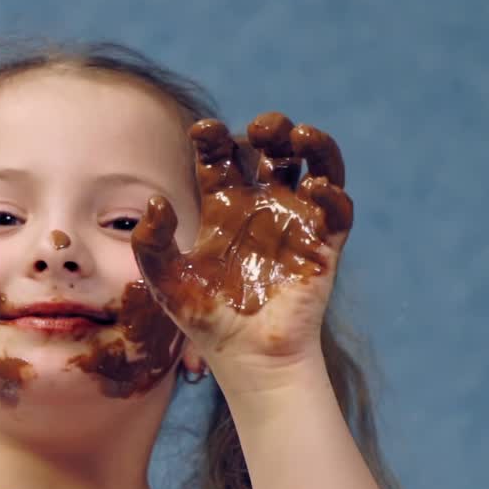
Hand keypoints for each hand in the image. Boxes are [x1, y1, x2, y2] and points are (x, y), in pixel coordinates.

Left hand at [130, 112, 352, 380]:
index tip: (203, 132)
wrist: (249, 359)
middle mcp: (262, 208)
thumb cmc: (206, 322)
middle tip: (260, 129)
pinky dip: (332, 193)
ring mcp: (297, 223)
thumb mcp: (165, 281)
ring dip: (313, 145)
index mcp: (224, 207)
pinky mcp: (324, 246)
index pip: (222, 156)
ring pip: (314, 167)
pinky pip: (338, 210)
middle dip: (270, 129)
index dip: (213, 137)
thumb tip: (155, 202)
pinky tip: (315, 188)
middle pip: (272, 150)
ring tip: (298, 136)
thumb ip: (151, 243)